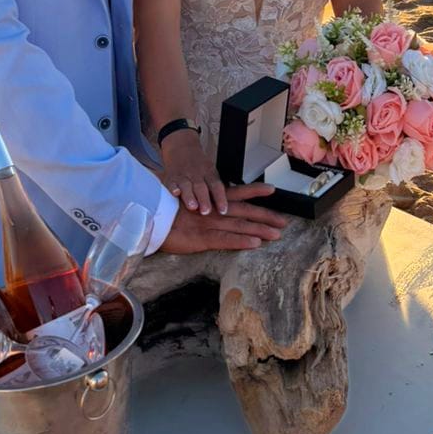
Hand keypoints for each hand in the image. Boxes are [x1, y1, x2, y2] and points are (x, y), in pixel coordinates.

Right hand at [159, 183, 288, 253]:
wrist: (148, 217)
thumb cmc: (164, 210)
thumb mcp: (183, 201)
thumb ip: (196, 200)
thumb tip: (204, 201)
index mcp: (210, 200)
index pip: (237, 192)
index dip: (255, 191)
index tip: (272, 190)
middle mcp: (214, 209)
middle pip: (245, 211)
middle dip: (266, 216)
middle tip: (284, 222)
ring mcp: (210, 224)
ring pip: (240, 225)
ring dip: (260, 229)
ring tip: (277, 234)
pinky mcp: (203, 238)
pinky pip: (226, 239)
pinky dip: (242, 241)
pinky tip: (256, 243)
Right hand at [161, 129, 226, 215]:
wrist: (181, 145)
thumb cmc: (198, 163)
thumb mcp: (210, 171)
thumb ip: (215, 187)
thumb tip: (231, 204)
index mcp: (209, 173)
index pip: (216, 186)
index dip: (220, 198)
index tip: (223, 210)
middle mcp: (196, 174)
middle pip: (201, 187)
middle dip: (204, 200)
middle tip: (206, 212)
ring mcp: (183, 175)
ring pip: (187, 186)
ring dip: (190, 196)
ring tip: (192, 206)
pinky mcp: (171, 176)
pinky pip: (171, 182)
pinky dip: (173, 188)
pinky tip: (175, 193)